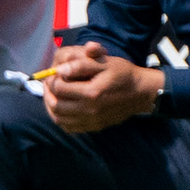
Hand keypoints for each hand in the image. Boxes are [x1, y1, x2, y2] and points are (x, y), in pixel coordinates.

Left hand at [43, 41, 161, 134]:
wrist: (141, 92)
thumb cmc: (123, 73)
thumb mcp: (104, 62)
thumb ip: (81, 65)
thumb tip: (59, 70)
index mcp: (91, 93)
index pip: (59, 88)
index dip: (52, 79)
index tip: (54, 73)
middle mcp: (90, 110)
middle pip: (56, 106)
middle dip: (48, 94)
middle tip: (49, 84)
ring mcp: (92, 121)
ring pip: (59, 119)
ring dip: (51, 107)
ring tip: (53, 95)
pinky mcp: (94, 126)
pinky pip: (69, 127)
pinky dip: (61, 119)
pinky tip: (62, 107)